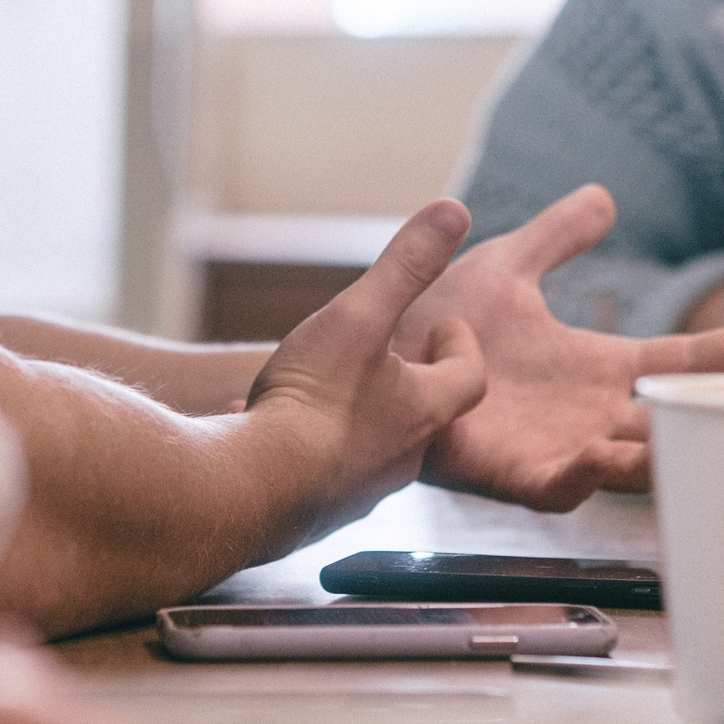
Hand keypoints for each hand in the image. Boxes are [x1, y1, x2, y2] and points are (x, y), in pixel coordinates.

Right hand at [240, 201, 488, 548]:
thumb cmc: (313, 400)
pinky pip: (321, 473)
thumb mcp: (359, 317)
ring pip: (370, 446)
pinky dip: (306, 446)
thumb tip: (454, 210)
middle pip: (422, 415)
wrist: (253, 491)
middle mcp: (402, 458)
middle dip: (405, 381)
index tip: (440, 325)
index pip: (470, 378)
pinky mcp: (316, 512)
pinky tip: (263, 425)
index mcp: (423, 411)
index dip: (461, 347)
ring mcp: (359, 490)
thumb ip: (405, 266)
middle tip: (382, 352)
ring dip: (356, 415)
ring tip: (323, 386)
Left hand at [399, 185, 723, 507]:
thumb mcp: (507, 265)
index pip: (680, 363)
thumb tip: (603, 196)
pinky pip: (558, 486)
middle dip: (718, 425)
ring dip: (660, 454)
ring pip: (630, 464)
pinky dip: (581, 476)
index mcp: (596, 367)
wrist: (377, 355)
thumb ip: (556, 237)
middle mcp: (588, 413)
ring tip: (692, 437)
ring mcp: (555, 446)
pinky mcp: (511, 472)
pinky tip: (599, 456)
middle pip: (673, 425)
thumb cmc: (439, 320)